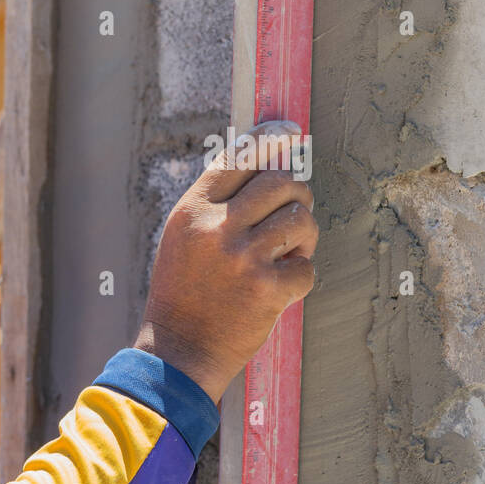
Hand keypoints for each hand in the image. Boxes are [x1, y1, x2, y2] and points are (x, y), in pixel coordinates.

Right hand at [133, 121, 317, 402]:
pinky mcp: (266, 289)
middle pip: (281, 182)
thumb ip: (218, 203)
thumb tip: (269, 162)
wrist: (177, 352)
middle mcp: (216, 228)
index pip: (238, 156)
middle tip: (294, 213)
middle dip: (297, 194)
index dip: (269, 138)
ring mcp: (242, 258)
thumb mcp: (184, 237)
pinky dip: (300, 276)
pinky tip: (281, 286)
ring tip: (289, 253)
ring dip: (304, 235)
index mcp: (192, 210)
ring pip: (301, 219)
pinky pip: (307, 267)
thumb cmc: (184, 291)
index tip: (291, 132)